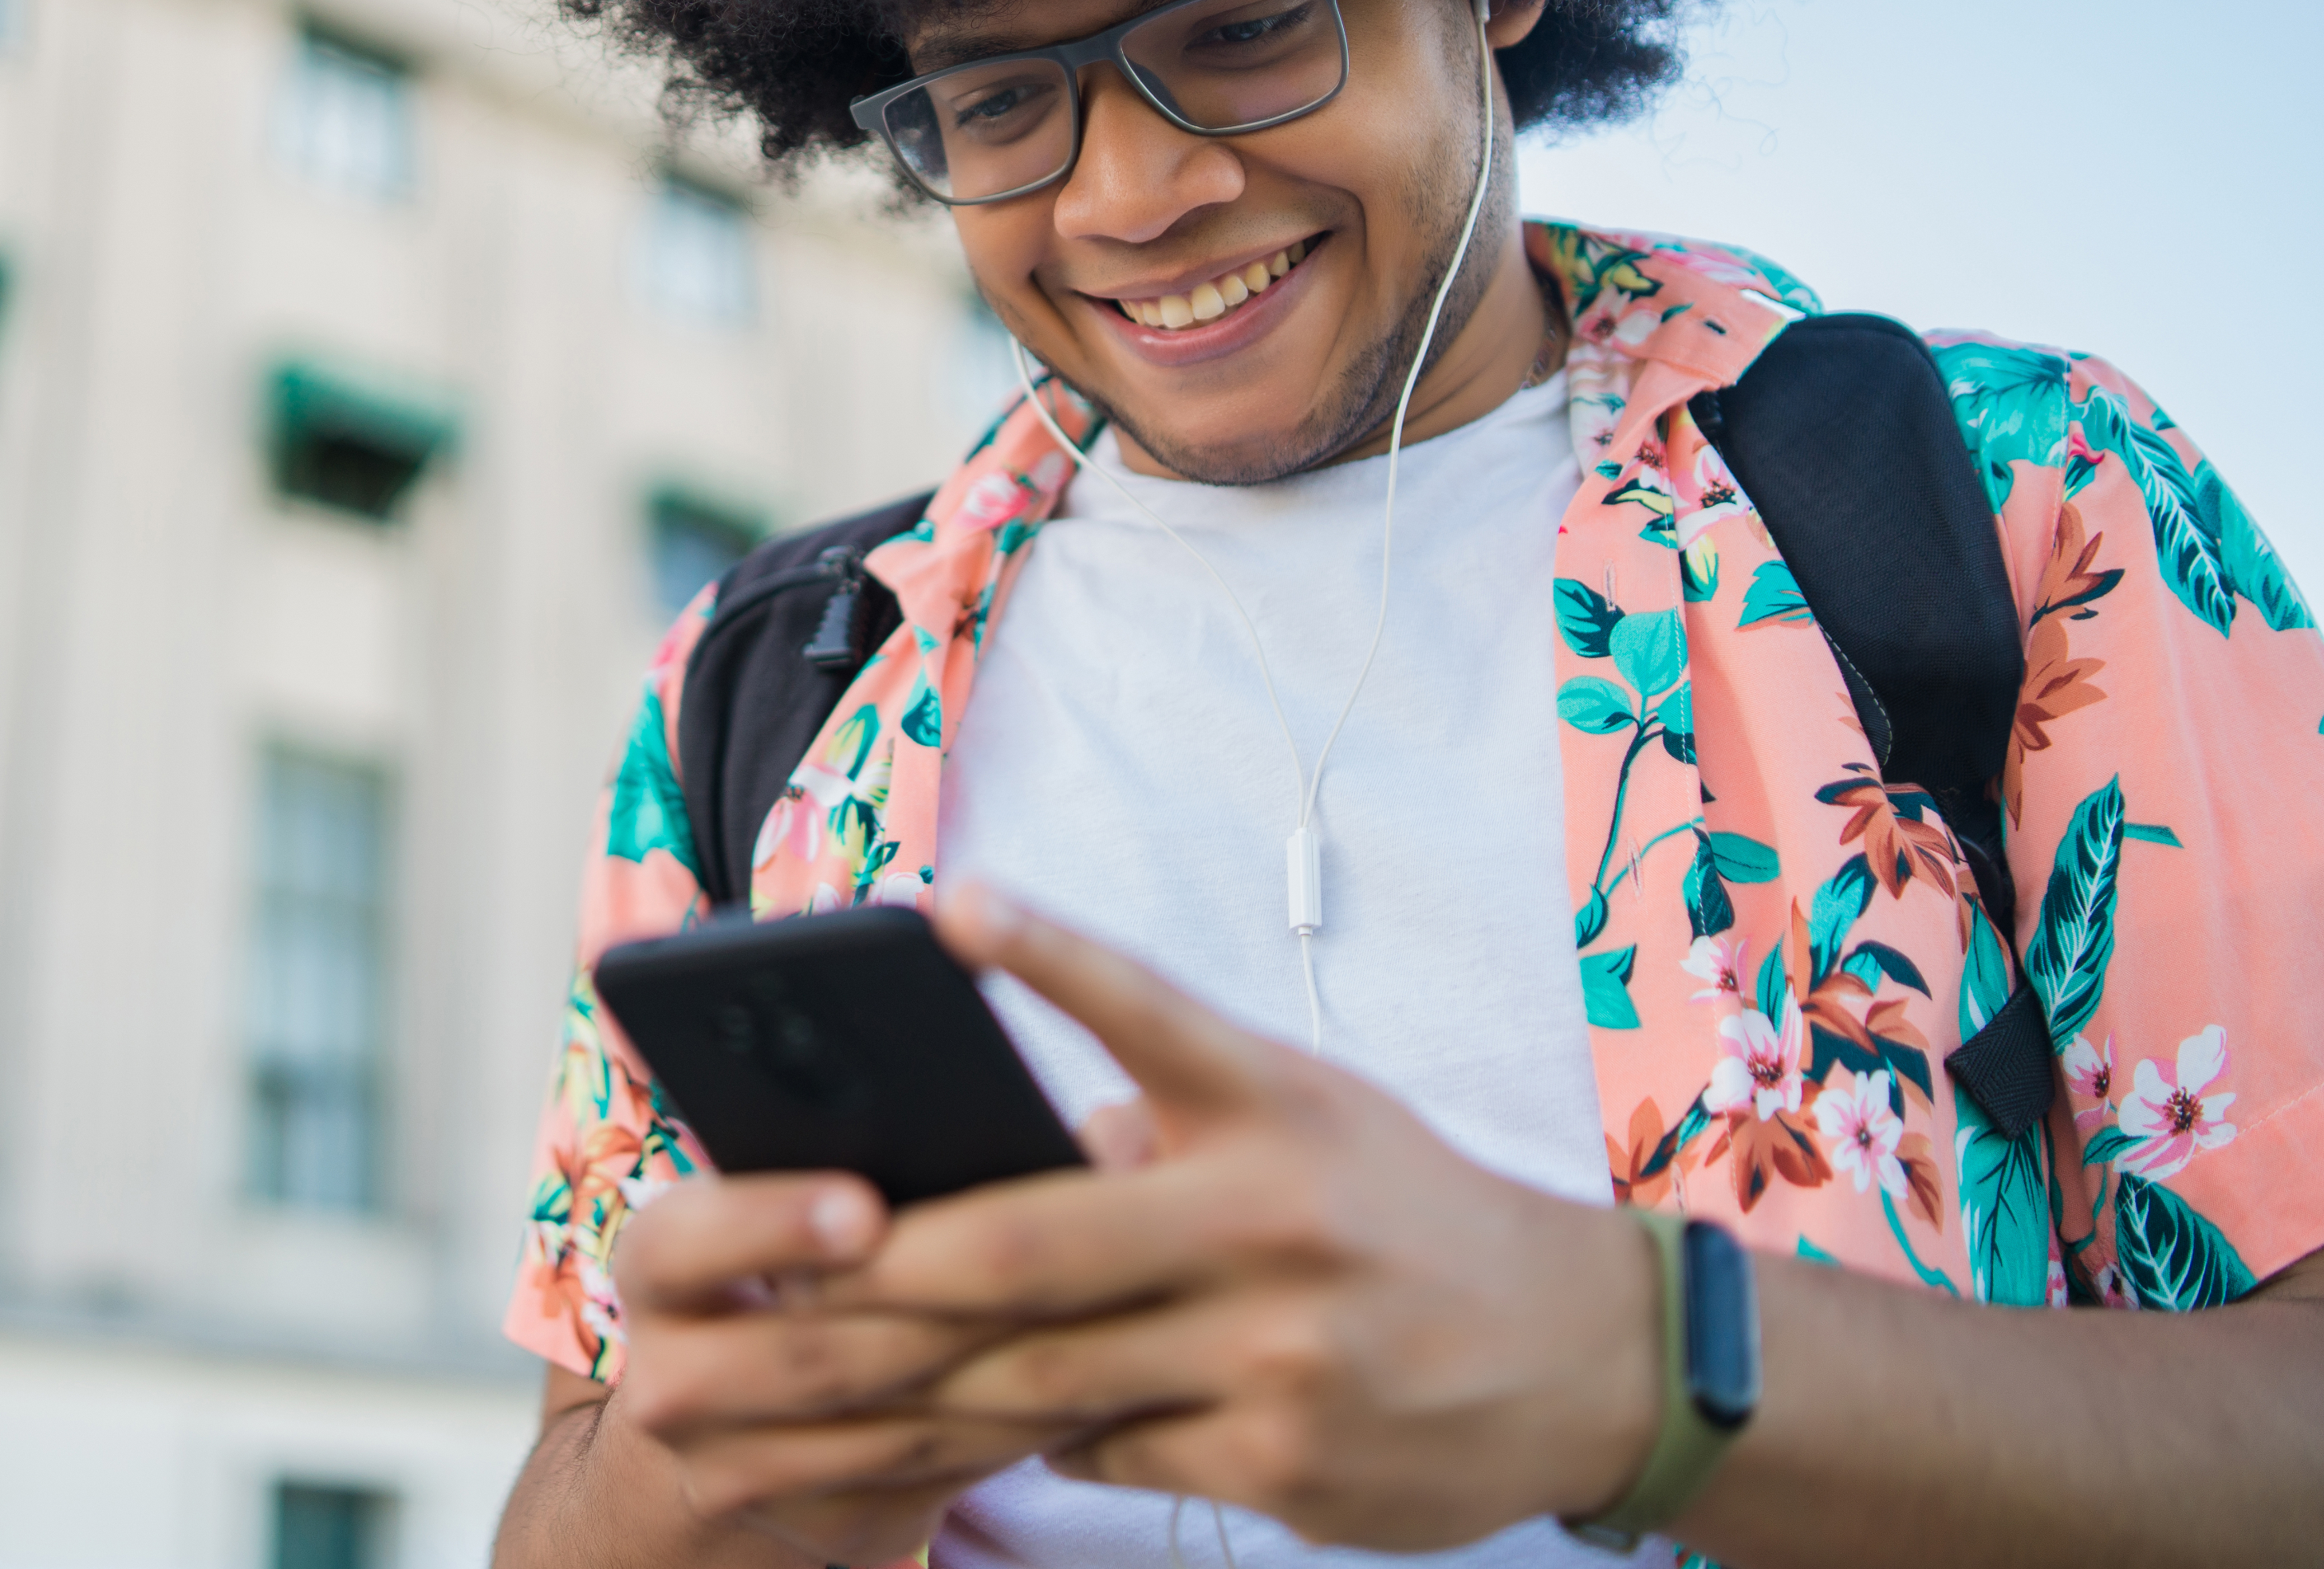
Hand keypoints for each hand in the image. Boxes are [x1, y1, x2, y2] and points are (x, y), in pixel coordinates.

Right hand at [610, 1165, 1085, 1561]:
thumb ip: (900, 1137)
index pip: (685, 1242)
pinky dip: (1016, 1432)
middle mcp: (674, 1384)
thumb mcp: (791, 1198)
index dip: (773, 1223)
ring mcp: (742, 1474)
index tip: (866, 1207)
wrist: (726, 1436)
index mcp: (656, 1272)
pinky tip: (1087, 1384)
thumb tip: (1109, 1122)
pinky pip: (934, 1481)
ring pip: (891, 1427)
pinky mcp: (828, 1529)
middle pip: (811, 1354)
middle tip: (1042, 1258)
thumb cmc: (790, 1264)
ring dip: (1001, 1372)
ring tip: (1095, 1312)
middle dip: (936, 1308)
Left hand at [829, 882, 1661, 1550]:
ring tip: (821, 1369)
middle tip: (781, 1267)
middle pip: (1028, 1246)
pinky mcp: (1286, 1462)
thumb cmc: (1398, 1209)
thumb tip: (986, 1149)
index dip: (1042, 954)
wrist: (1586, 1356)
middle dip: (883, 1270)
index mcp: (1274, 1102)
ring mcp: (1282, 1350)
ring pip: (1044, 1373)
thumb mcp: (1302, 1119)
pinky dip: (1045, 1437)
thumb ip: (1158, 1120)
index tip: (941, 905)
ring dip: (926, 1377)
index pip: (1143, 1012)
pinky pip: (1108, 1450)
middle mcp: (1276, 1216)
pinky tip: (1003, 1426)